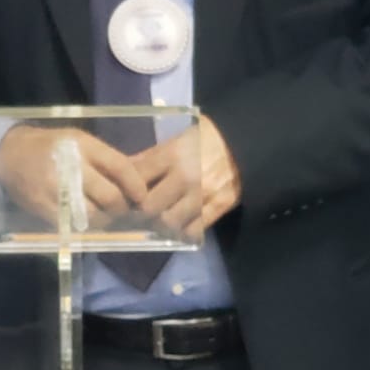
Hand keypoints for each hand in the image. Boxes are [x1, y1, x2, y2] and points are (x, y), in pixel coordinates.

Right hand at [0, 125, 146, 227]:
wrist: (9, 156)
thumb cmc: (51, 146)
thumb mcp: (79, 141)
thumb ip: (106, 159)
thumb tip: (139, 180)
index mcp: (82, 145)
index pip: (119, 167)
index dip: (136, 185)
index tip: (142, 196)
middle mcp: (70, 167)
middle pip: (110, 196)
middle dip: (121, 207)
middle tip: (123, 208)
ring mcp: (56, 190)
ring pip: (94, 215)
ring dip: (106, 219)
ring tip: (106, 215)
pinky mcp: (45, 209)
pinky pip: (75, 224)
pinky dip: (86, 225)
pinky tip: (88, 219)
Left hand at [134, 117, 241, 238]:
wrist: (246, 141)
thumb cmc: (206, 138)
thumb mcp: (175, 140)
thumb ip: (149, 157)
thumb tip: (123, 171)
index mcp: (172, 155)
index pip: (137, 179)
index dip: (125, 191)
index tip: (122, 197)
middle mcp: (186, 176)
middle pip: (150, 206)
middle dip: (140, 212)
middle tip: (137, 214)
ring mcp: (204, 193)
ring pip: (171, 222)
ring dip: (161, 225)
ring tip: (158, 221)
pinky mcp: (220, 206)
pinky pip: (195, 229)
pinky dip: (183, 232)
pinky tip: (179, 228)